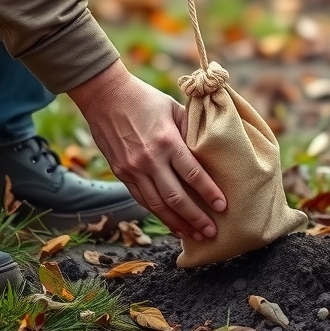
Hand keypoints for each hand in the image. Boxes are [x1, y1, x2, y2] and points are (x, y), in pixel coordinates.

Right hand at [68, 60, 225, 240]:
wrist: (106, 95)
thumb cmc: (145, 98)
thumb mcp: (173, 109)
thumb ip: (190, 131)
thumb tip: (208, 152)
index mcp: (167, 141)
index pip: (193, 174)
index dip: (209, 193)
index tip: (223, 206)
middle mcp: (150, 160)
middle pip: (176, 197)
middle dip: (196, 218)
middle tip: (212, 232)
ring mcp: (133, 169)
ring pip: (158, 205)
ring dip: (177, 223)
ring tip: (194, 235)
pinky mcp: (121, 174)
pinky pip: (142, 200)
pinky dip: (158, 214)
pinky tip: (171, 223)